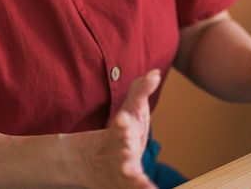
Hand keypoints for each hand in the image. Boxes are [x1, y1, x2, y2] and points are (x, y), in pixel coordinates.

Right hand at [88, 70, 160, 188]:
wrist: (96, 161)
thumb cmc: (123, 129)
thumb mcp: (130, 108)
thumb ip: (141, 90)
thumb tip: (155, 73)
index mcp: (121, 128)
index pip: (121, 122)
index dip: (122, 121)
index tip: (121, 120)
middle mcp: (120, 149)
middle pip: (121, 150)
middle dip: (124, 151)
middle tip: (127, 153)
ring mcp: (123, 168)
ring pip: (127, 174)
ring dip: (133, 177)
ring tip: (136, 179)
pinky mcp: (130, 184)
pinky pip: (138, 187)